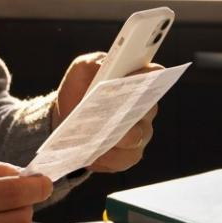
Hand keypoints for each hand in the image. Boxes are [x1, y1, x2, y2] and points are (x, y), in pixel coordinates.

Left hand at [52, 54, 160, 173]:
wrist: (67, 120)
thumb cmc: (80, 90)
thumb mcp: (81, 71)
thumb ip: (92, 64)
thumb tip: (101, 68)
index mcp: (138, 79)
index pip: (154, 74)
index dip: (148, 76)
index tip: (135, 78)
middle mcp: (146, 106)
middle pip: (148, 109)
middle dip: (131, 109)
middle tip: (116, 109)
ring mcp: (142, 132)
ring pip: (137, 136)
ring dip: (118, 137)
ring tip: (99, 135)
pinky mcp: (130, 154)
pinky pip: (125, 158)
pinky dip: (107, 157)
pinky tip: (93, 153)